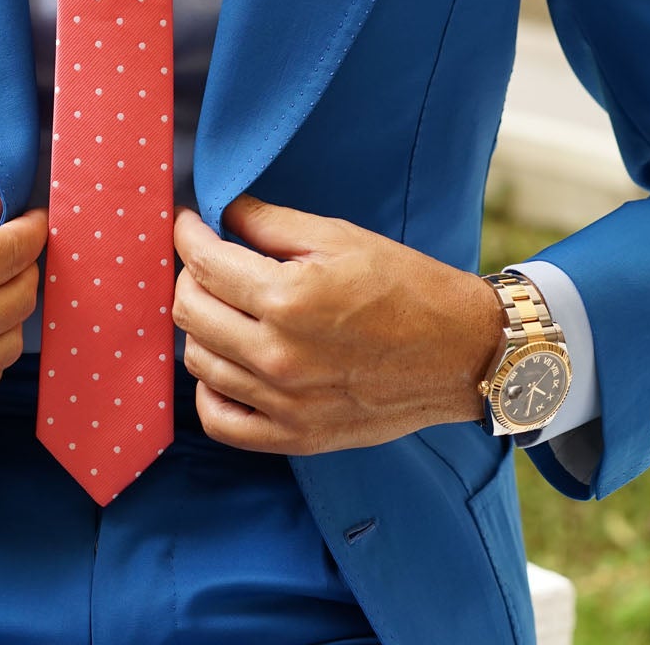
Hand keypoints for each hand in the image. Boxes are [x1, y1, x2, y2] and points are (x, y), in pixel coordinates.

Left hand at [171, 195, 500, 453]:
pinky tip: (227, 362)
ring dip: (200, 326)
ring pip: (198, 361)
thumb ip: (270, 223)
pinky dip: (210, 388)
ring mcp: (284, 403)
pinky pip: (219, 420)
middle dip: (188, 275)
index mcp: (288, 299)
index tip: (187, 222)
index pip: (203, 263)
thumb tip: (219, 212)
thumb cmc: (407, 287)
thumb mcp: (340, 238)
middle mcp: (278, 355)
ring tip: (224, 307)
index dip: (186, 234)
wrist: (462, 353)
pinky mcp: (295, 436)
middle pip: (189, 311)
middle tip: (207, 260)